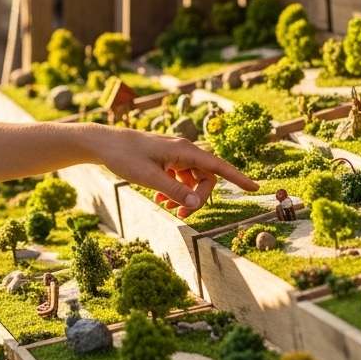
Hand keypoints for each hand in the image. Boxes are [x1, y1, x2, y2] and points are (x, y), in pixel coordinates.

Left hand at [91, 126, 257, 216]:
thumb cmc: (125, 156)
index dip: (238, 177)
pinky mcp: (166, 161)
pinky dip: (174, 191)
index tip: (255, 187)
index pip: (218, 165)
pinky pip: (180, 178)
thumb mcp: (150, 177)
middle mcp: (183, 151)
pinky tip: (161, 200)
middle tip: (180, 215)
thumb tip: (197, 204)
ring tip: (166, 207)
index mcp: (184, 150)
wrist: (104, 144)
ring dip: (185, 197)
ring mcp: (175, 156)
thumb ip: (175, 191)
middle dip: (198, 198)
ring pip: (192, 180)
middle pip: (205, 178)